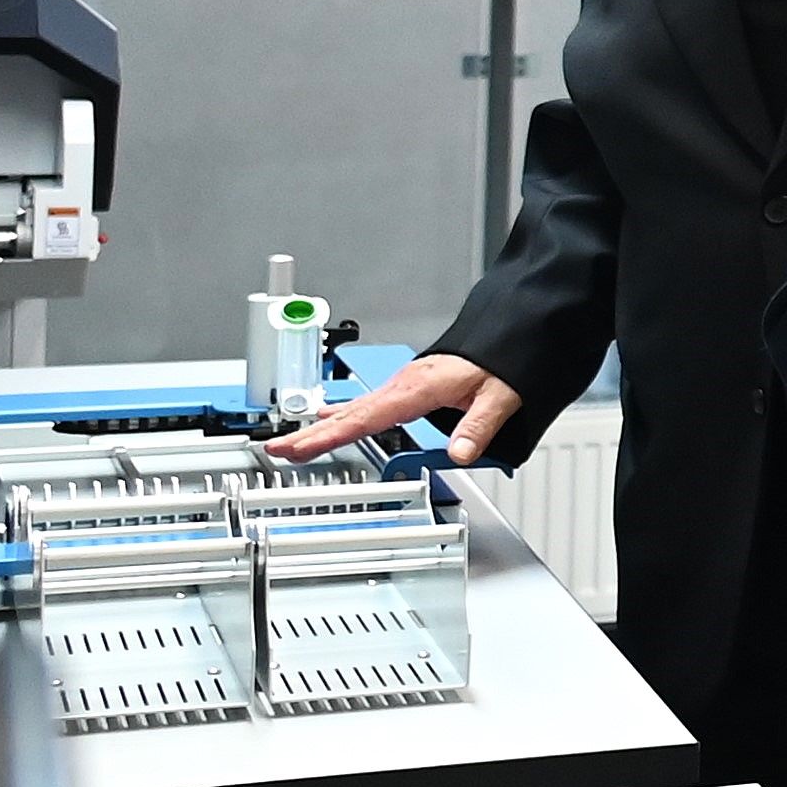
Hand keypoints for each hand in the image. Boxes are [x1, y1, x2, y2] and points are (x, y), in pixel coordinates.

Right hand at [270, 348, 520, 465]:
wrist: (509, 332)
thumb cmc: (503, 360)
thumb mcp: (500, 396)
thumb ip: (479, 427)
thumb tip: (461, 453)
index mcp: (418, 387)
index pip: (366, 418)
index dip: (330, 435)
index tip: (299, 447)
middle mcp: (405, 383)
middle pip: (350, 414)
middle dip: (311, 434)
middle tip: (277, 451)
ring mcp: (403, 384)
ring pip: (355, 408)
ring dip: (322, 426)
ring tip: (293, 443)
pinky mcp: (408, 385)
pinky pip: (368, 403)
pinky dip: (344, 412)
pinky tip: (330, 417)